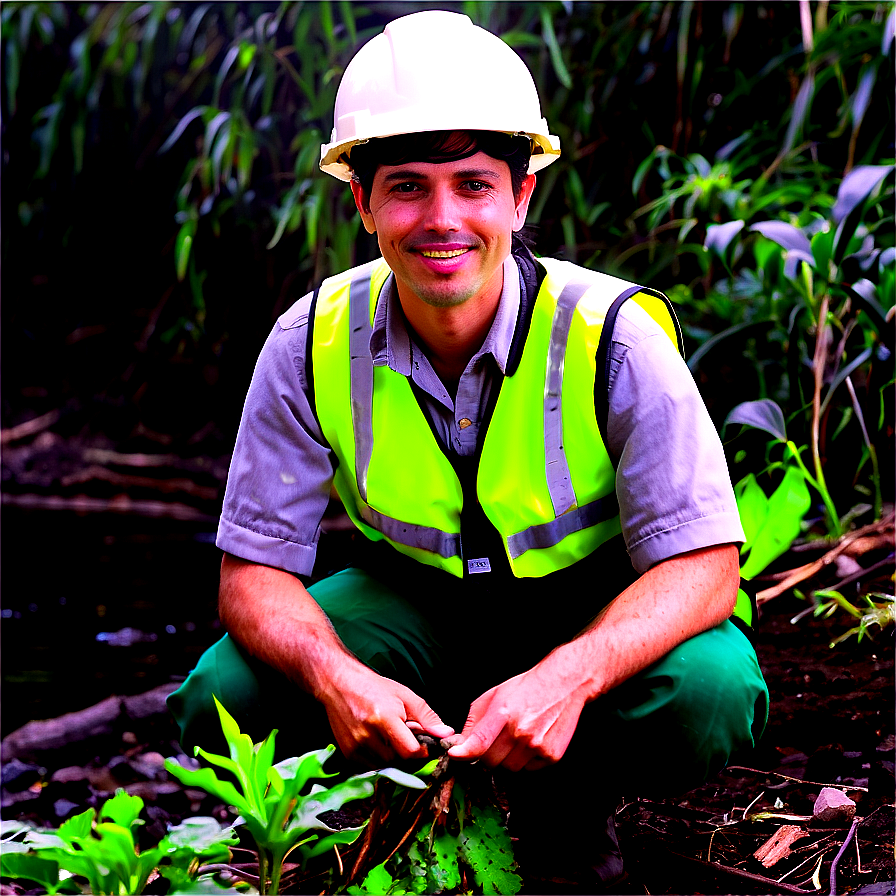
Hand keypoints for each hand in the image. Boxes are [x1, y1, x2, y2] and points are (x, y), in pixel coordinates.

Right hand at [320, 664, 453, 765]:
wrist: (338, 684)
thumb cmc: (374, 687)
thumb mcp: (404, 695)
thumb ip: (427, 716)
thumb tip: (446, 734)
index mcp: (385, 718)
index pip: (410, 752)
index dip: (422, 752)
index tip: (424, 746)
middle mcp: (368, 735)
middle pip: (398, 762)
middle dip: (407, 755)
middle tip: (406, 740)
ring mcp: (355, 746)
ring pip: (384, 767)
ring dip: (393, 759)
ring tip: (391, 740)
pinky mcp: (347, 753)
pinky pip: (370, 767)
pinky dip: (378, 760)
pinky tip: (379, 744)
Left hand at [446, 660, 585, 770]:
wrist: (563, 684)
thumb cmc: (525, 688)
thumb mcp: (494, 695)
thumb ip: (475, 721)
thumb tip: (460, 744)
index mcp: (503, 713)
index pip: (479, 743)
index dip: (463, 753)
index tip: (454, 755)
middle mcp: (520, 731)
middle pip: (490, 762)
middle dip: (487, 755)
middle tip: (494, 742)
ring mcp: (537, 745)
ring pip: (509, 769)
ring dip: (507, 759)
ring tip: (515, 738)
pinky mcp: (552, 755)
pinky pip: (528, 769)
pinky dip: (526, 760)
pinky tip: (531, 741)